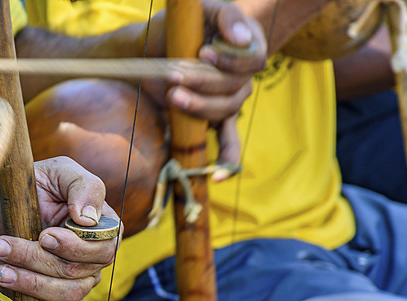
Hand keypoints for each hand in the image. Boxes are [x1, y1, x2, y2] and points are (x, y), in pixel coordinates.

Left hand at [0, 156, 121, 300]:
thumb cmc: (14, 189)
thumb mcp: (50, 172)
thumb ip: (82, 185)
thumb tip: (92, 219)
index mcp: (98, 223)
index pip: (106, 243)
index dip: (76, 244)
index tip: (44, 232)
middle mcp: (91, 256)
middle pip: (82, 272)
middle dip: (39, 259)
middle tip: (4, 244)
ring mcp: (72, 283)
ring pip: (66, 295)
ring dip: (30, 283)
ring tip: (1, 266)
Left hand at [142, 1, 266, 165]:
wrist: (153, 46)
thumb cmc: (182, 25)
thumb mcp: (203, 10)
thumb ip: (228, 17)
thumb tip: (243, 40)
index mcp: (247, 48)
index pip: (253, 61)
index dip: (231, 61)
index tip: (203, 52)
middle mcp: (242, 78)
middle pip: (235, 88)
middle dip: (203, 83)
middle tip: (173, 74)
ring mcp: (230, 102)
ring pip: (224, 111)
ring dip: (199, 106)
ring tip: (174, 96)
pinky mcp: (213, 120)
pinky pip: (230, 145)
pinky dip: (227, 162)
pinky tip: (219, 177)